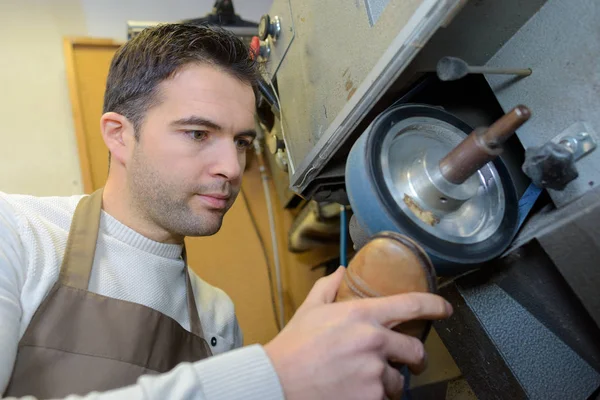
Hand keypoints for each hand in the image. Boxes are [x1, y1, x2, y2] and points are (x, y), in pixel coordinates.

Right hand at [264, 267, 452, 399]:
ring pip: (397, 381)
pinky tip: (354, 392)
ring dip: (386, 382)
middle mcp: (374, 342)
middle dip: (413, 359)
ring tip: (363, 381)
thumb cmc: (293, 346)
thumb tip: (341, 271)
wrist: (277, 382)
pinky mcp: (371, 398)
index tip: (445, 309)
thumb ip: (329, 287)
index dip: (435, 305)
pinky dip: (373, 397)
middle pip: (415, 351)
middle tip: (406, 364)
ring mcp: (374, 373)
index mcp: (362, 315)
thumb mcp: (310, 310)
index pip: (412, 306)